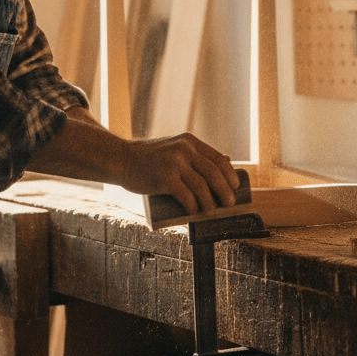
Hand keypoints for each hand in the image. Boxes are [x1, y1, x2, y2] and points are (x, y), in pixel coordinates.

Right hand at [31, 109, 240, 216]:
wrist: (121, 159)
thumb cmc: (149, 158)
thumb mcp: (174, 148)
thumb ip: (194, 153)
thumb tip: (227, 160)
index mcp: (190, 142)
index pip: (218, 158)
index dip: (230, 175)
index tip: (235, 187)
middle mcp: (184, 149)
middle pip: (214, 173)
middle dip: (225, 191)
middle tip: (229, 204)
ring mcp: (174, 163)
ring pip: (202, 186)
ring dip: (211, 203)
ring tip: (212, 212)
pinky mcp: (164, 178)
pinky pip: (186, 196)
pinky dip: (194, 207)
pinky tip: (195, 213)